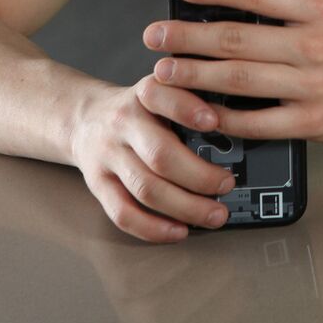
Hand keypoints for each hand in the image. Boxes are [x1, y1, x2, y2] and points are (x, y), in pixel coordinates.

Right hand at [68, 77, 236, 241]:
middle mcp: (123, 124)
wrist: (84, 118)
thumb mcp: (161, 90)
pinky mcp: (98, 185)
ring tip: (215, 214)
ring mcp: (108, 157)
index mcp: (143, 95)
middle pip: (160, 155)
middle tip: (227, 185)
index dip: (187, 109)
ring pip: (146, 188)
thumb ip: (191, 100)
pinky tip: (179, 231)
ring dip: (186, 207)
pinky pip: (123, 213)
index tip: (214, 121)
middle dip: (200, 176)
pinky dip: (153, 228)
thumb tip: (237, 120)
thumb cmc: (137, 108)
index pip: (162, 97)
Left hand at [144, 0, 322, 143]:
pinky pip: (262, 122)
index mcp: (320, 9)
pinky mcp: (314, 122)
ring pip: (241, 81)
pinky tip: (203, 111)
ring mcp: (313, 86)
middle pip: (238, 40)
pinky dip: (229, 118)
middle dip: (188, 38)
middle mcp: (314, 45)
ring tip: (164, 72)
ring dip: (196, 76)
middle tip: (154, 37)